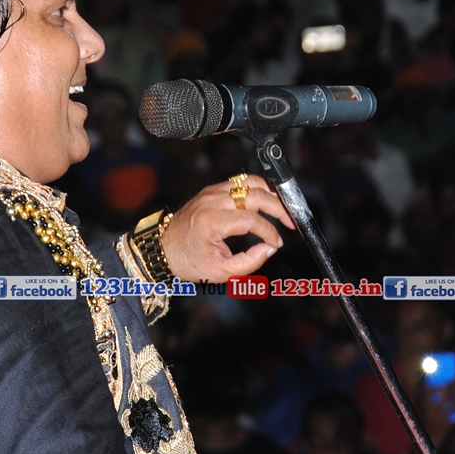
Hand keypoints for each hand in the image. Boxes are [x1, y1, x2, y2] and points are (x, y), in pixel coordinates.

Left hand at [160, 174, 295, 282]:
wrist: (163, 248)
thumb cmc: (188, 261)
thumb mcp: (220, 272)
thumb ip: (250, 262)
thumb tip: (271, 248)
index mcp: (212, 221)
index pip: (252, 220)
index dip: (270, 232)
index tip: (276, 242)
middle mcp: (212, 201)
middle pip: (256, 195)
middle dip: (279, 209)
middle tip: (291, 222)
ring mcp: (211, 192)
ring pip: (250, 182)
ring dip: (270, 194)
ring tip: (282, 209)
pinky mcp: (212, 189)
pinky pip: (240, 181)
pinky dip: (257, 189)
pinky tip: (266, 202)